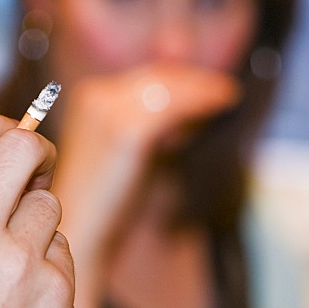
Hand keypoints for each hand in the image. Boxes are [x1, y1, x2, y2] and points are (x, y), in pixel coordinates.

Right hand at [0, 113, 75, 307]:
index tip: (9, 129)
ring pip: (49, 203)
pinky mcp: (54, 290)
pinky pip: (63, 251)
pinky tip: (27, 303)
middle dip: (37, 148)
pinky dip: (52, 267)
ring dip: (39, 222)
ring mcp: (14, 261)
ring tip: (13, 268)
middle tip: (40, 163)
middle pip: (19, 146)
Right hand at [53, 63, 240, 262]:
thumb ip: (155, 124)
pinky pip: (171, 106)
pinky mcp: (123, 130)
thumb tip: (189, 108)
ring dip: (201, 88)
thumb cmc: (107, 199)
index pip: (146, 78)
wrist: (82, 230)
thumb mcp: (131, 151)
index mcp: (91, 98)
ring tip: (226, 95)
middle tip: (224, 89)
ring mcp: (107, 110)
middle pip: (156, 78)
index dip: (181, 77)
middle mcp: (96, 96)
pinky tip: (218, 104)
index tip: (210, 85)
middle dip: (194, 80)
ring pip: (166, 88)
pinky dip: (199, 101)